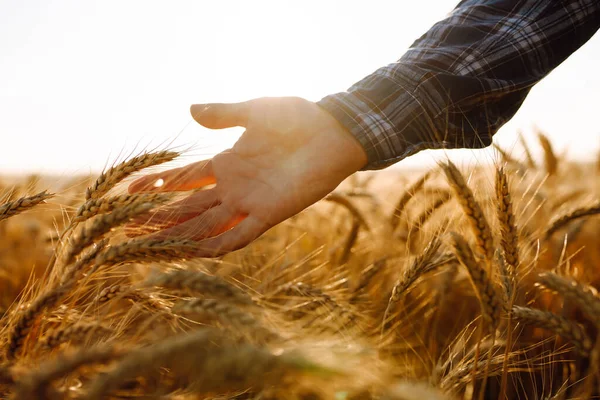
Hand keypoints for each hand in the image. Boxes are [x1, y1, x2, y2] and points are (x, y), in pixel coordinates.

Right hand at [128, 97, 366, 256]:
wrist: (335, 131)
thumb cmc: (298, 118)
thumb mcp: (255, 111)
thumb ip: (224, 114)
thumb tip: (189, 109)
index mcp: (227, 163)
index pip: (184, 178)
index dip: (158, 184)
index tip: (128, 191)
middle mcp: (233, 187)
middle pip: (188, 207)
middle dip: (159, 218)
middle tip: (126, 230)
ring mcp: (249, 203)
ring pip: (207, 225)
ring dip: (179, 236)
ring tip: (149, 247)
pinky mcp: (270, 214)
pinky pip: (240, 235)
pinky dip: (219, 245)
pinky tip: (197, 254)